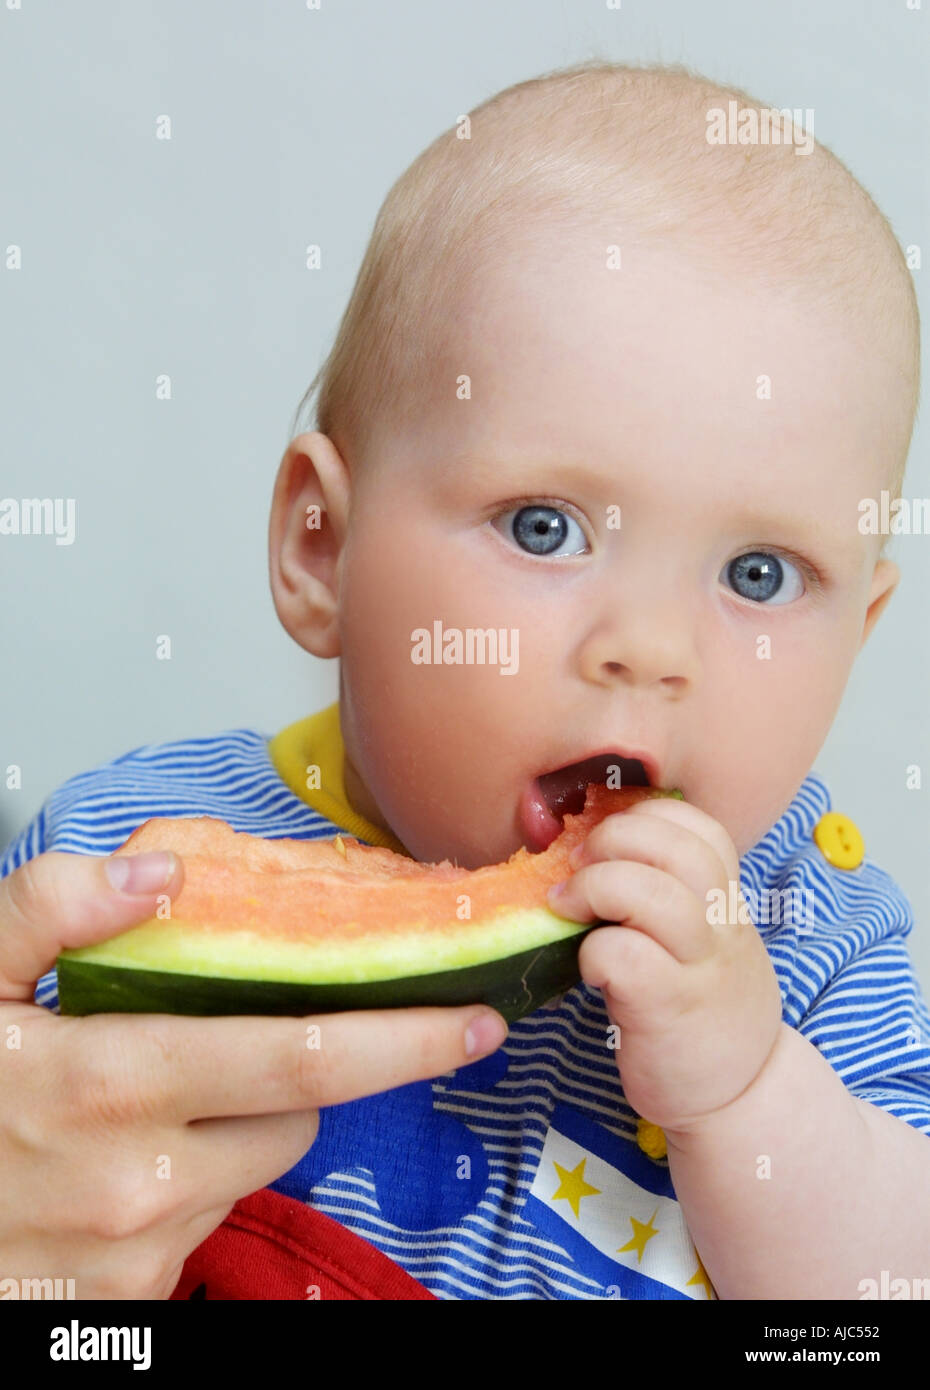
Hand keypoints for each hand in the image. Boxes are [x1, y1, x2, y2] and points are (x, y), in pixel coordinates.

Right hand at [0, 849, 506, 1298]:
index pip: (304, 1059)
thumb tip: (155, 875)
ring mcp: (142, 1251)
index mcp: (113, 1084)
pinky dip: (193, 1179)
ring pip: (258, 1166)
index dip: (404, 1038)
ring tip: (154, 1095)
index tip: (473, 1021)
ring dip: (240, 1123)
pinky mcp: (134, 1298)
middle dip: (310, 1072)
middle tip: (276, 1040)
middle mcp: (144, 1181)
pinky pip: (208, 1221)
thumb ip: (51, 908)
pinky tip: (124, 1160)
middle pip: (299, 1115)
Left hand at [546, 796, 782, 1139]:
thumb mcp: (703, 943)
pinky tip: (589, 969)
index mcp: (727, 902)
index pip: (701, 827)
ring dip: (596, 887)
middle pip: (679, 848)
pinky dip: (595, 950)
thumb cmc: (701, 1010)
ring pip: (653, 893)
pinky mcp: (669, 1009)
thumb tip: (588, 853)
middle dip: (616, 839)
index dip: (647, 818)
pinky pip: (625, 955)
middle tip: (579, 864)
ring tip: (566, 906)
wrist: (739, 1098)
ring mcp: (700, 968)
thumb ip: (667, 899)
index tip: (609, 840)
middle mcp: (722, 927)